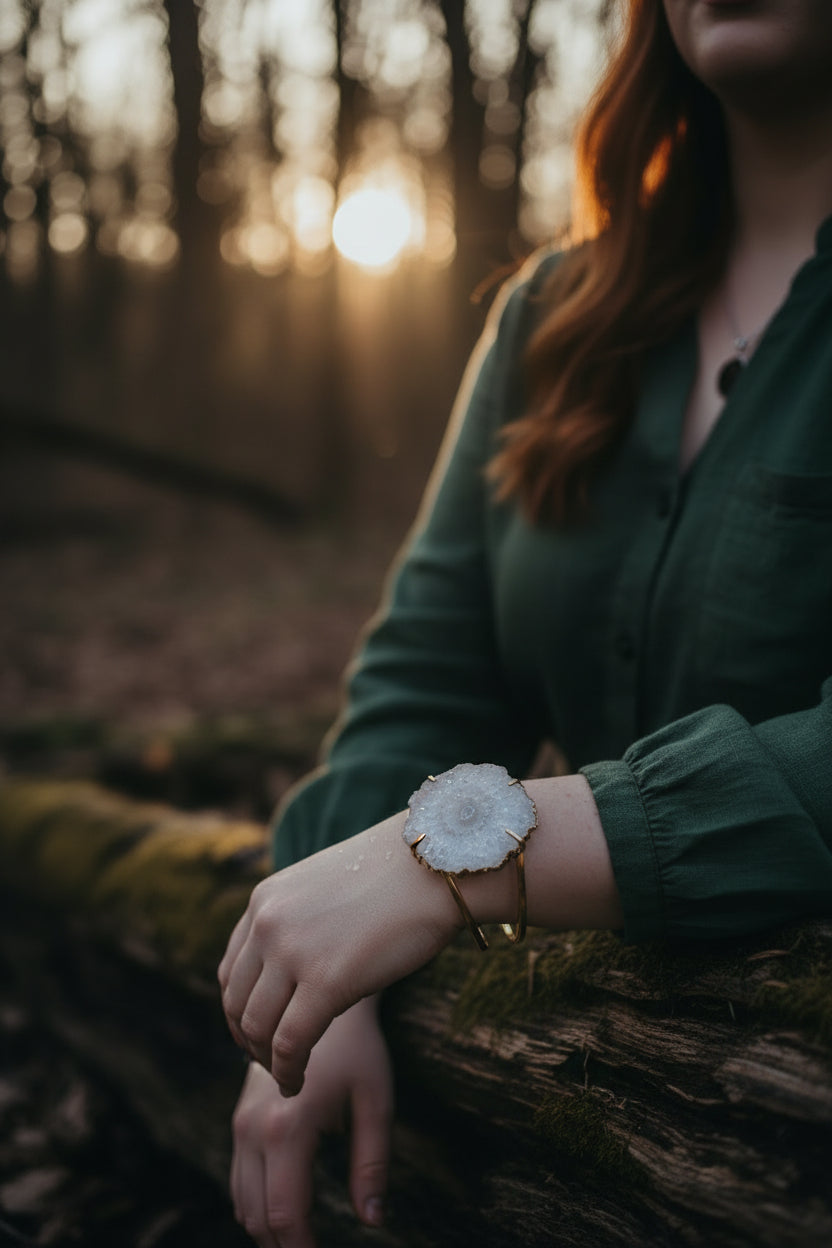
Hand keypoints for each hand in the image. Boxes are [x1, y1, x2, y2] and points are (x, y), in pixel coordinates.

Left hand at [218, 811, 460, 1095]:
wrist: (435, 867)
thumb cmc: (395, 880)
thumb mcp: (325, 891)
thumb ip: (299, 924)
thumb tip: (296, 966)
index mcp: (264, 900)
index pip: (232, 971)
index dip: (240, 1011)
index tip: (257, 1034)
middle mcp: (268, 923)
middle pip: (238, 1002)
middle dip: (250, 1041)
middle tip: (271, 1063)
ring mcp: (292, 951)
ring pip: (258, 1027)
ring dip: (267, 1061)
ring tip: (287, 1076)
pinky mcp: (325, 981)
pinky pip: (290, 1042)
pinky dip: (288, 1071)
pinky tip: (298, 1082)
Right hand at [230, 997, 392, 1247]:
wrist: (312, 998)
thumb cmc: (355, 1049)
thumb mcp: (375, 1100)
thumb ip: (373, 1162)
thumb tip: (372, 1220)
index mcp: (287, 1127)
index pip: (285, 1214)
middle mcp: (253, 1129)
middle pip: (257, 1217)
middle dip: (285, 1246)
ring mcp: (240, 1123)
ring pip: (242, 1203)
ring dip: (270, 1228)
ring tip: (307, 1237)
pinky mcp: (238, 1119)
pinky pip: (238, 1180)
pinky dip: (258, 1204)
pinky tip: (290, 1206)